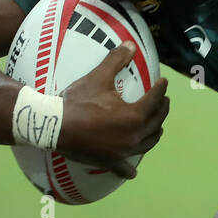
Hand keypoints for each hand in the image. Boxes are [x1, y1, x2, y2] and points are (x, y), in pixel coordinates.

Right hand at [56, 42, 169, 178]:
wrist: (54, 125)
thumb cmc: (78, 101)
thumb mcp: (98, 78)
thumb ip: (115, 60)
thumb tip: (130, 44)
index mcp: (135, 115)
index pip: (155, 100)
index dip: (161, 89)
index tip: (163, 82)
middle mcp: (134, 136)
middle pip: (156, 122)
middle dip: (162, 110)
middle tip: (164, 102)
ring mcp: (123, 151)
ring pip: (146, 143)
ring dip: (154, 134)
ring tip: (157, 128)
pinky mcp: (109, 161)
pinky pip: (122, 167)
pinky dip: (128, 169)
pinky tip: (133, 172)